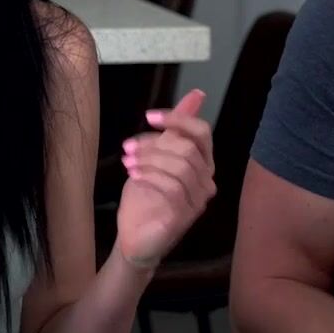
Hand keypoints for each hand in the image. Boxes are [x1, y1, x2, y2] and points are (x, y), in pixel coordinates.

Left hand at [115, 89, 216, 268]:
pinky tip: (134, 178)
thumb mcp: (156, 156)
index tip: (149, 117)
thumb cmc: (146, 197)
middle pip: (188, 149)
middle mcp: (206, 182)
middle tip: (128, 147)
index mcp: (202, 164)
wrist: (134, 236)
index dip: (178, 119)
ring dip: (149, 160)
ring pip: (181, 167)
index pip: (202, 133)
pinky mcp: (185, 216)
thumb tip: (196, 95)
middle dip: (154, 144)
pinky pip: (172, 188)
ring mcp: (198, 201)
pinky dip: (150, 178)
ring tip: (127, 163)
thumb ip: (175, 129)